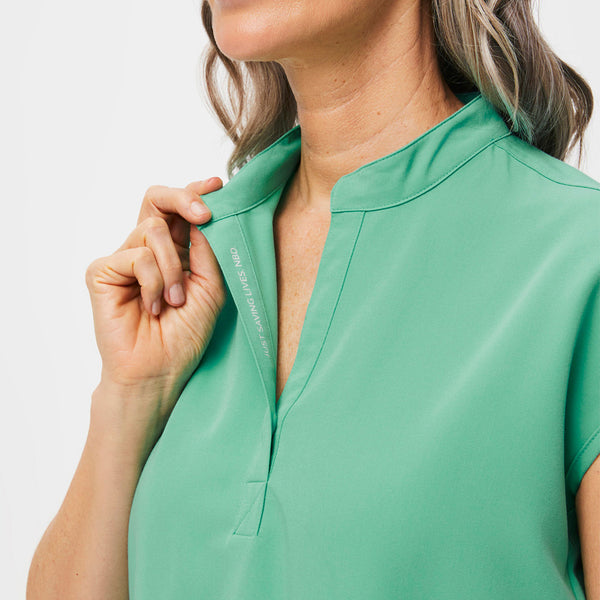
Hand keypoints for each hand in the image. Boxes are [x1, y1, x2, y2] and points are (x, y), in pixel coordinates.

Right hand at [85, 178, 224, 441]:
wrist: (159, 372)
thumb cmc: (185, 334)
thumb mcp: (211, 288)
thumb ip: (206, 250)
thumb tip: (202, 215)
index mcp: (174, 251)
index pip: (179, 210)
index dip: (195, 192)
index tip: (216, 185)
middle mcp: (147, 250)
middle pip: (155, 200)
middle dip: (182, 198)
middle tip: (204, 214)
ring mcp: (123, 259)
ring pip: (151, 231)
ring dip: (174, 267)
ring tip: (176, 301)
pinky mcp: (102, 272)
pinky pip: (135, 256)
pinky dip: (153, 282)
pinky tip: (153, 308)